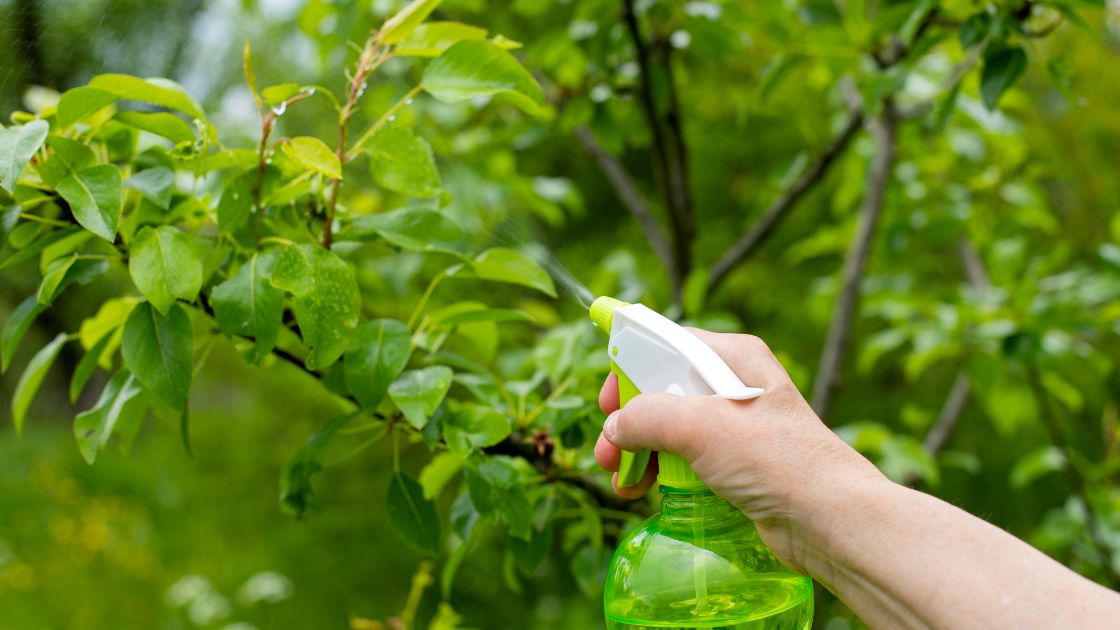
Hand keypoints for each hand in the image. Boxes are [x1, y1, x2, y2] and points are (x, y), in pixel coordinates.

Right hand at [593, 328, 885, 570]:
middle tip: (607, 454)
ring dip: (639, 451)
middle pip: (662, 390)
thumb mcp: (701, 425)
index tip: (606, 402)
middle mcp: (735, 385)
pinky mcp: (737, 464)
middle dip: (628, 421)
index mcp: (734, 357)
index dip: (629, 369)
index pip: (666, 345)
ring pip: (670, 429)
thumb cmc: (776, 460)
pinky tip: (644, 490)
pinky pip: (686, 459)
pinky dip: (660, 471)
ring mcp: (737, 427)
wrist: (827, 519)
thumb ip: (647, 416)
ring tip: (623, 481)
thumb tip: (616, 429)